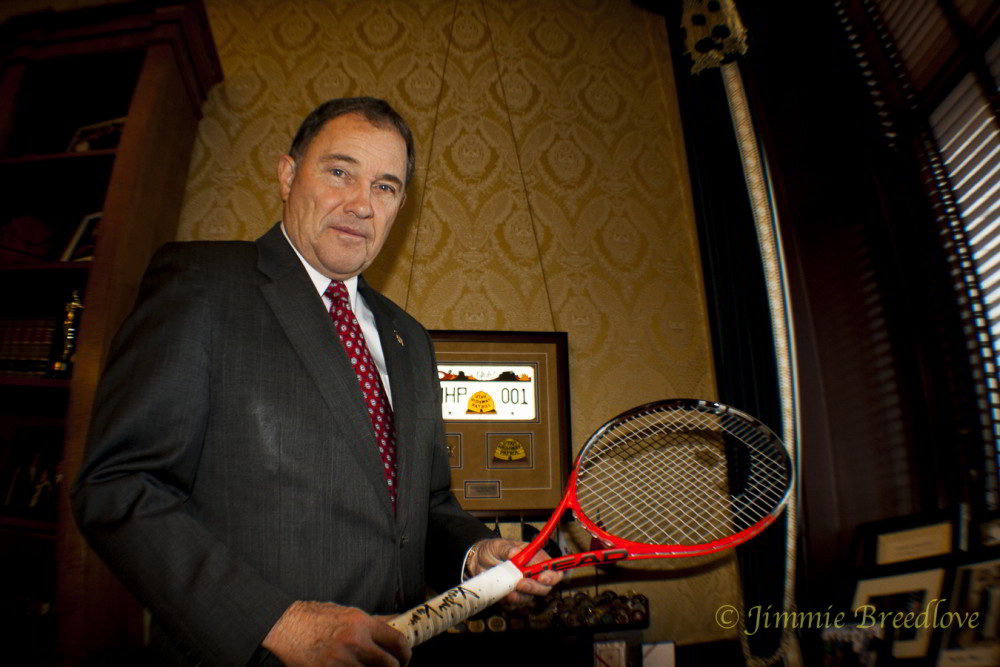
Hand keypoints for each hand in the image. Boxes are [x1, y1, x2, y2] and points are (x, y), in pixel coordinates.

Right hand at [262, 600, 410, 665]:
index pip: (397, 641)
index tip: (404, 657)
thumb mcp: (348, 614)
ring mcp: (341, 661)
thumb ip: (374, 622)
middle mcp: (354, 642)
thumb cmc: (316, 618)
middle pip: (389, 664)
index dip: (406, 653)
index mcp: (362, 623)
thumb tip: (398, 622)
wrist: (286, 626)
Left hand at [466, 538, 562, 604]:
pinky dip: (510, 603)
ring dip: (521, 597)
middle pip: (545, 586)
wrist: (477, 562)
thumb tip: (515, 553)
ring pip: (530, 597)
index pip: (552, 568)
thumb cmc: (492, 551)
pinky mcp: (513, 596)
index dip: (552, 575)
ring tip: (509, 592)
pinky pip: (516, 605)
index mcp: (534, 558)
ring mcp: (523, 587)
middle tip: (521, 584)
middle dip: (535, 587)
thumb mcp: (498, 546)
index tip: (542, 577)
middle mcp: (532, 573)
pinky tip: (503, 596)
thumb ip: (507, 548)